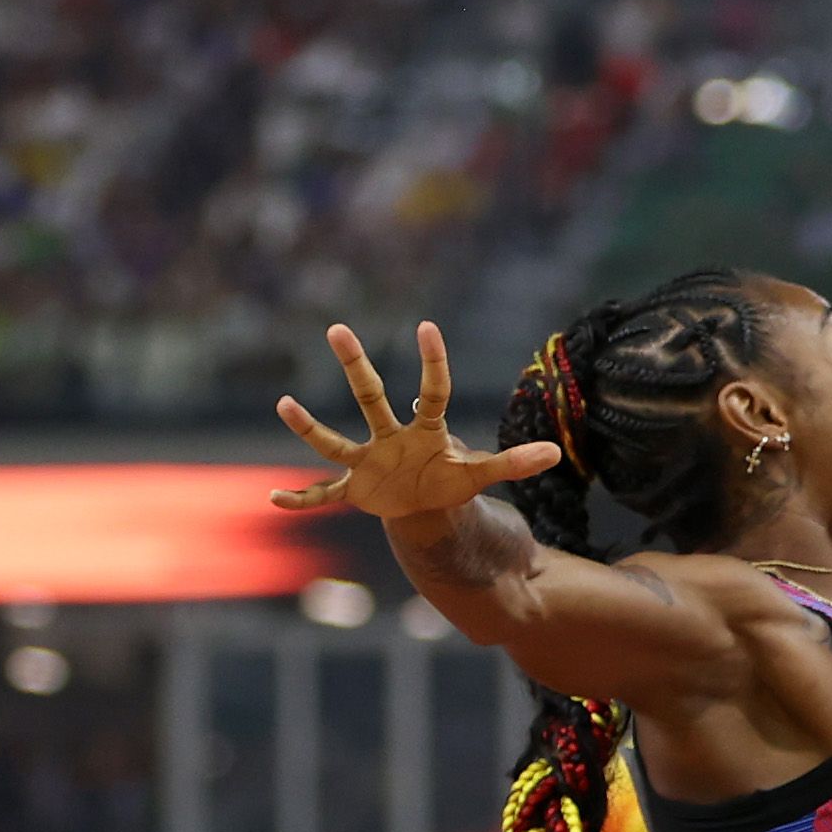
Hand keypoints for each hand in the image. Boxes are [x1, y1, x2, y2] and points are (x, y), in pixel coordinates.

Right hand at [272, 321, 561, 568]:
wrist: (424, 505)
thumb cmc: (450, 481)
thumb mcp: (481, 475)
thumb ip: (514, 463)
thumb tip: (556, 453)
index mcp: (425, 430)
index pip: (433, 391)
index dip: (434, 362)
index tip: (428, 327)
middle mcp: (390, 436)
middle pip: (371, 397)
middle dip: (355, 366)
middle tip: (337, 329)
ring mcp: (368, 460)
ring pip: (335, 441)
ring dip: (310, 428)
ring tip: (285, 404)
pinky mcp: (354, 488)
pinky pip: (323, 493)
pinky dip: (302, 499)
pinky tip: (275, 502)